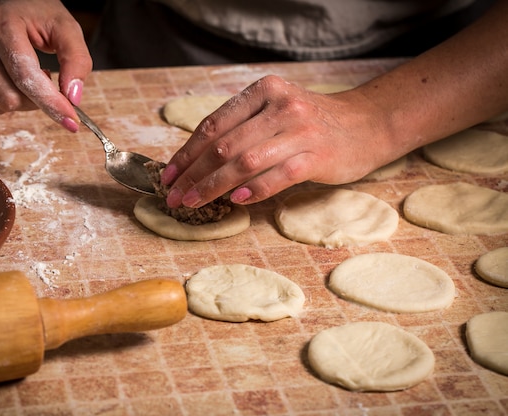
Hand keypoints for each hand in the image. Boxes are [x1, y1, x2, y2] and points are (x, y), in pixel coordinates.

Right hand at [0, 0, 91, 131]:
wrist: (4, 4)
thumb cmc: (37, 16)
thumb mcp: (66, 28)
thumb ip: (77, 60)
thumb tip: (73, 97)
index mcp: (1, 24)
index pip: (25, 75)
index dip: (50, 102)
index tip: (71, 121)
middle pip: (10, 97)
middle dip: (38, 100)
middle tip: (48, 79)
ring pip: (0, 105)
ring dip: (24, 101)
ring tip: (29, 75)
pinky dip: (10, 101)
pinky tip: (13, 80)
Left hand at [160, 75, 393, 207]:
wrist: (366, 124)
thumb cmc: (312, 122)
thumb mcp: (276, 110)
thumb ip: (243, 128)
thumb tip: (197, 162)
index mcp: (263, 91)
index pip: (214, 124)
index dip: (187, 153)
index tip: (169, 175)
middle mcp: (280, 106)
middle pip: (224, 145)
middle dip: (193, 174)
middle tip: (175, 196)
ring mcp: (300, 131)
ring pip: (244, 162)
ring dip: (213, 187)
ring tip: (194, 203)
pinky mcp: (317, 156)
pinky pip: (277, 176)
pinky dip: (253, 190)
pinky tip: (234, 201)